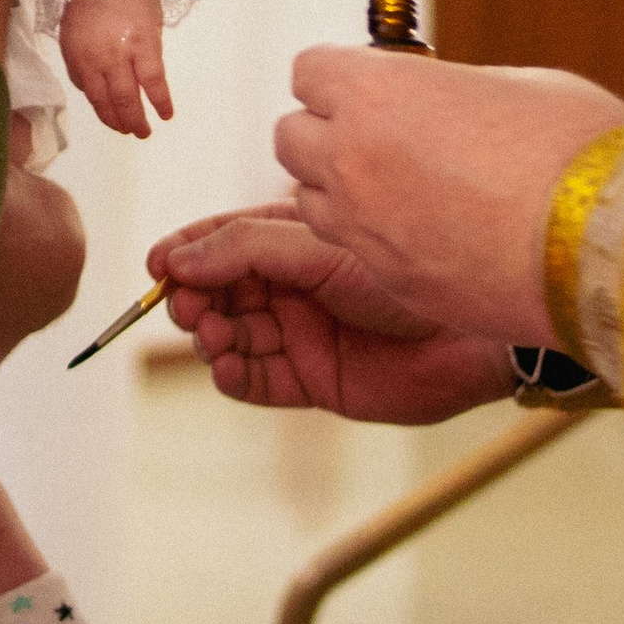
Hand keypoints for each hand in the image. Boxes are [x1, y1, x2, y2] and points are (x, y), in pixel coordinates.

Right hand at [59, 0, 171, 136]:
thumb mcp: (151, 20)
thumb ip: (149, 51)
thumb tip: (146, 79)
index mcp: (140, 42)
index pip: (153, 84)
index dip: (160, 103)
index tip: (166, 116)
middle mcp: (114, 55)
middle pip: (125, 99)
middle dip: (135, 121)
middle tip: (141, 132)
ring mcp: (89, 58)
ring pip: (99, 100)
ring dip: (112, 118)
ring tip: (121, 128)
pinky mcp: (70, 56)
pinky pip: (82, 84)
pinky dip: (93, 97)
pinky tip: (100, 101)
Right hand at [148, 204, 511, 421]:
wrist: (468, 334)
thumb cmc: (399, 274)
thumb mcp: (315, 247)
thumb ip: (245, 249)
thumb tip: (177, 260)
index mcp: (289, 241)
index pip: (221, 241)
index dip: (184, 251)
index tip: (156, 264)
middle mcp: (288, 287)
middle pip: (218, 291)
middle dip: (194, 296)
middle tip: (186, 304)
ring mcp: (298, 334)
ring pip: (231, 336)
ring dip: (210, 336)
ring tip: (212, 333)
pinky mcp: (311, 382)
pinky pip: (256, 382)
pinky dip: (233, 377)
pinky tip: (226, 368)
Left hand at [275, 49, 623, 343]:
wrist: (614, 250)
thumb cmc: (583, 153)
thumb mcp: (522, 88)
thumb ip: (458, 90)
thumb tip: (446, 99)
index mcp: (376, 91)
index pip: (310, 71)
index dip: (343, 79)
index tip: (376, 88)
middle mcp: (352, 155)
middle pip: (292, 136)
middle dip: (329, 134)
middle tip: (385, 140)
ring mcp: (365, 225)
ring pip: (312, 199)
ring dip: (343, 191)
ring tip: (408, 191)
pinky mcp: (390, 280)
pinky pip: (354, 249)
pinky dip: (376, 239)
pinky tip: (431, 236)